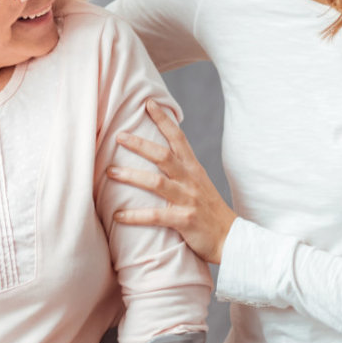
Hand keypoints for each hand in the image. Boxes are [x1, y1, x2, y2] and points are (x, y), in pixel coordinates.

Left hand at [107, 100, 236, 263]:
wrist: (231, 239)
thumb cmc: (209, 211)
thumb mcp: (198, 184)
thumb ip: (181, 170)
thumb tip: (158, 155)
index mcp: (194, 169)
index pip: (178, 138)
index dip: (164, 120)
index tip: (148, 103)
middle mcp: (190, 180)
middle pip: (163, 156)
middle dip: (140, 144)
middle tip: (118, 135)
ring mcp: (188, 200)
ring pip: (156, 183)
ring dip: (131, 176)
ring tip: (110, 172)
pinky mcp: (184, 220)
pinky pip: (155, 216)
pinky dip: (135, 216)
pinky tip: (117, 215)